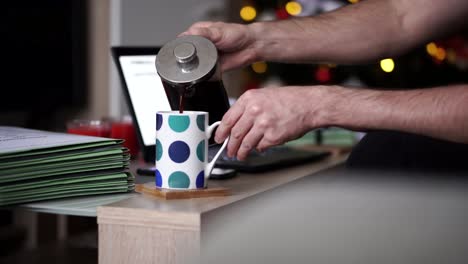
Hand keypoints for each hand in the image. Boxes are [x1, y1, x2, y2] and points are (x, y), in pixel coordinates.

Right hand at [179, 21, 257, 70]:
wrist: (250, 47)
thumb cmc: (237, 34)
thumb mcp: (218, 31)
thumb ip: (204, 33)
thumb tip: (191, 33)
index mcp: (199, 32)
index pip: (184, 38)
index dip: (183, 44)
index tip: (184, 49)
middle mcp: (201, 44)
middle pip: (187, 53)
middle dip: (189, 57)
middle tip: (196, 57)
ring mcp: (206, 56)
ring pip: (194, 63)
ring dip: (197, 65)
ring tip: (203, 63)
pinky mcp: (211, 66)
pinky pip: (204, 72)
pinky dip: (204, 73)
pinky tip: (207, 70)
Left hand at [214, 86, 328, 159]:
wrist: (309, 105)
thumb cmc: (290, 100)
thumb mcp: (264, 96)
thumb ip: (248, 108)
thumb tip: (235, 124)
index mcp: (249, 98)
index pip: (228, 118)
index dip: (221, 131)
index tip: (218, 138)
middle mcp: (254, 110)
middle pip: (235, 133)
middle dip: (230, 146)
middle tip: (228, 151)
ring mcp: (263, 124)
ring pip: (245, 143)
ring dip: (241, 152)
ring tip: (240, 155)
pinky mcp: (272, 136)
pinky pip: (260, 147)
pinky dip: (259, 149)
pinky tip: (259, 148)